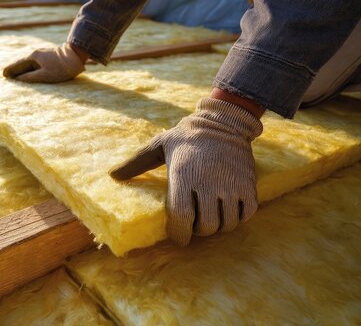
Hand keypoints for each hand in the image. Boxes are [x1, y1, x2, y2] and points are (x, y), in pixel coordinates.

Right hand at [3, 43, 85, 82]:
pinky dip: (30, 68)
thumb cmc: (60, 68)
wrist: (76, 57)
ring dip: (22, 69)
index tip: (4, 75)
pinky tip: (30, 72)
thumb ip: (31, 77)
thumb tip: (19, 79)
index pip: (18, 65)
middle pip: (23, 63)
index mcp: (34, 57)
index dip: (11, 70)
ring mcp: (43, 54)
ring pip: (30, 63)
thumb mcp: (45, 75)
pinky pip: (36, 64)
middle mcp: (37, 54)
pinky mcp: (49, 57)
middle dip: (15, 69)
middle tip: (6, 75)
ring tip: (16, 75)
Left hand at [110, 98, 262, 245]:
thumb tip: (112, 175)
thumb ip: (136, 162)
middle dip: (197, 231)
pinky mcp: (248, 184)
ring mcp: (231, 184)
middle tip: (193, 224)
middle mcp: (209, 182)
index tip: (178, 237)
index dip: (179, 234)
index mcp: (184, 175)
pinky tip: (227, 210)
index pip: (182, 217)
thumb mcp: (158, 145)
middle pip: (206, 226)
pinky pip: (245, 214)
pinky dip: (236, 218)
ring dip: (217, 227)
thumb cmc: (186, 138)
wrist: (223, 122)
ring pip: (226, 224)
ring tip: (210, 217)